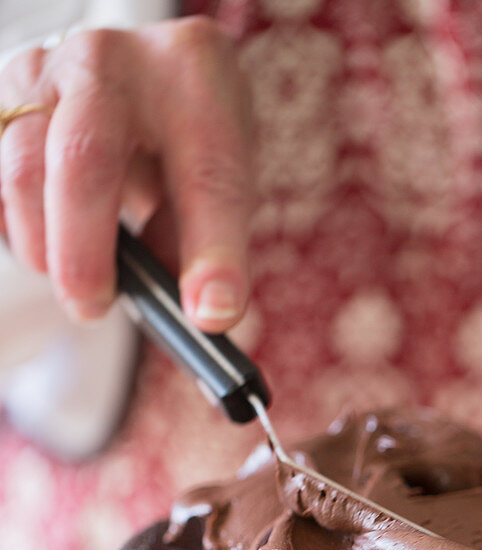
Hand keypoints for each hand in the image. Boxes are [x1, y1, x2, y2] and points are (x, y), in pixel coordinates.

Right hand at [0, 17, 250, 331]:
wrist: (134, 87)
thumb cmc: (182, 143)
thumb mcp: (217, 183)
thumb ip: (209, 248)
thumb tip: (198, 313)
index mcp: (193, 73)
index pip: (207, 172)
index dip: (212, 251)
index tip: (209, 314)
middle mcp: (114, 60)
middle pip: (85, 157)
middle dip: (85, 252)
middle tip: (94, 307)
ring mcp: (47, 71)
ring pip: (23, 168)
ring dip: (45, 246)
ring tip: (78, 282)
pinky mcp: (3, 100)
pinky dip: (15, 226)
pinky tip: (46, 246)